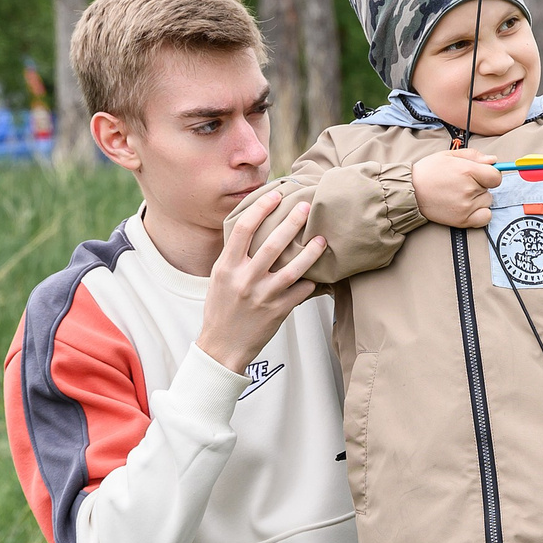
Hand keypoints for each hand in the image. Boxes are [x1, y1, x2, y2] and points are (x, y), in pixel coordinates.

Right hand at [195, 193, 326, 372]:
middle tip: (306, 208)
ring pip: (293, 269)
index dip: (261, 208)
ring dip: (311, 252)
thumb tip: (255, 229)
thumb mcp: (220, 278)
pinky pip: (300, 292)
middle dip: (292, 223)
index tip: (275, 195)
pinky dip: (311, 282)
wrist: (222, 347)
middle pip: (272, 244)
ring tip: (322, 239)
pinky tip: (319, 275)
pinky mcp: (277, 312)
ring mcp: (262, 297)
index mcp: (226, 267)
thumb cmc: (221, 309)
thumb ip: (235, 256)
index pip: (243, 230)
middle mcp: (244, 280)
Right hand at [411, 149, 501, 228]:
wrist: (411, 191)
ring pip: (487, 202)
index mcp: (468, 171)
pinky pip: (485, 217)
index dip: (490, 175)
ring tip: (460, 195)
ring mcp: (466, 206)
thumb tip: (494, 160)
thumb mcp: (450, 155)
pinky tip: (468, 207)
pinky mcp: (462, 220)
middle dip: (480, 185)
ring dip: (478, 199)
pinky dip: (481, 213)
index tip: (482, 175)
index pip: (496, 176)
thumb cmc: (429, 171)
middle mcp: (469, 189)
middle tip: (461, 184)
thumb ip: (474, 156)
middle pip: (490, 189)